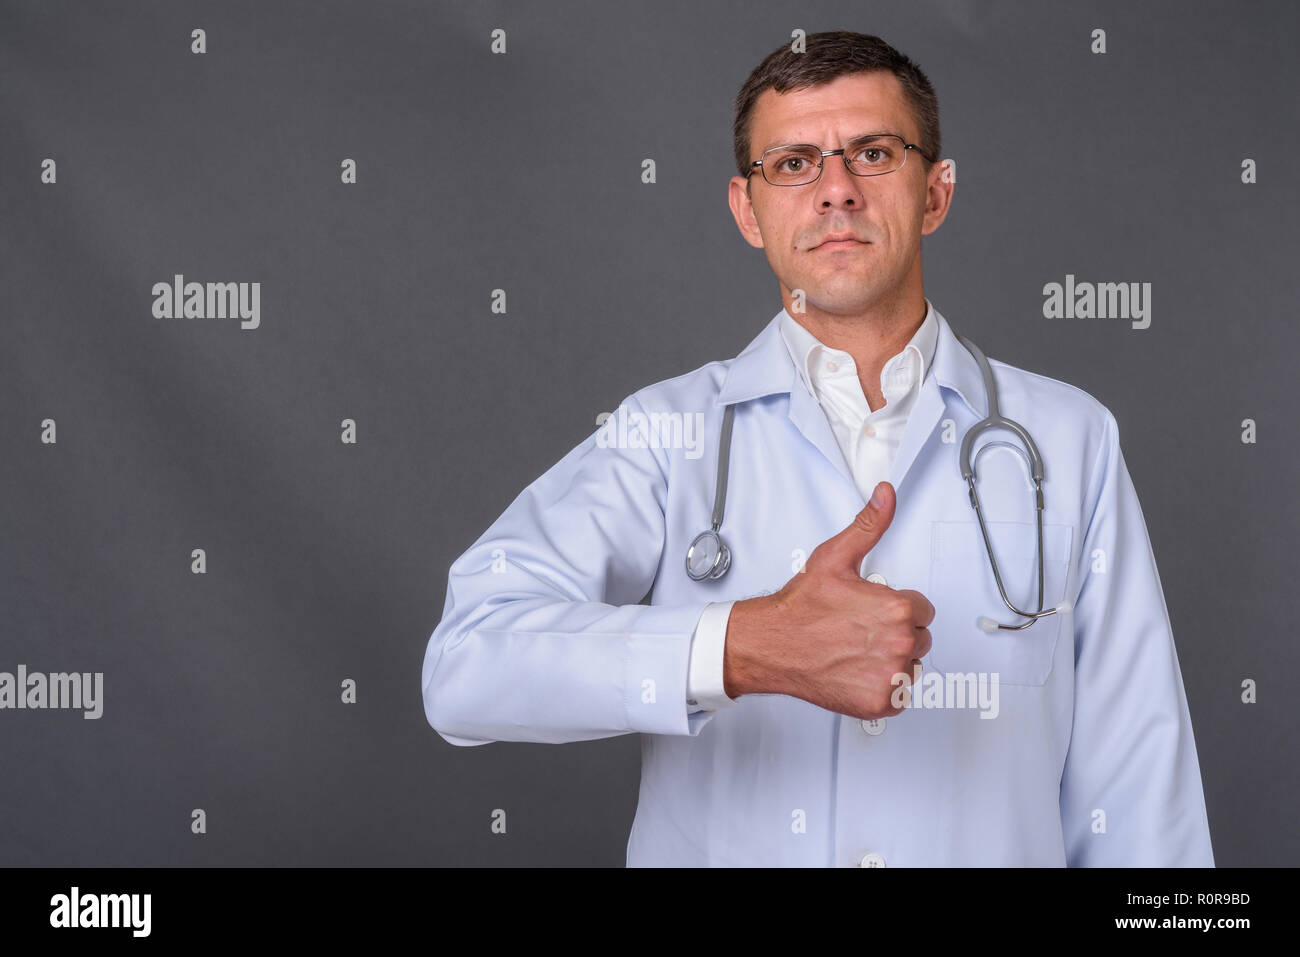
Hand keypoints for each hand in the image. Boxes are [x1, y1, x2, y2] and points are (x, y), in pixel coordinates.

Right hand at [723, 481, 934, 719]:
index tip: (871, 610)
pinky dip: (882, 687)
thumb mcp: (835, 557)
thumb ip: (869, 525)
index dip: (897, 608)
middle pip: (920, 638)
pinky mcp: (879, 701)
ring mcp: (890, 675)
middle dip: (895, 633)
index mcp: (897, 608)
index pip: (922, 610)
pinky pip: (899, 694)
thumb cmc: (800, 606)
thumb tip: (886, 494)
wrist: (772, 644)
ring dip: (892, 660)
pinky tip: (857, 671)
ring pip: (911, 666)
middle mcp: (899, 643)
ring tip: (857, 650)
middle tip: (860, 630)